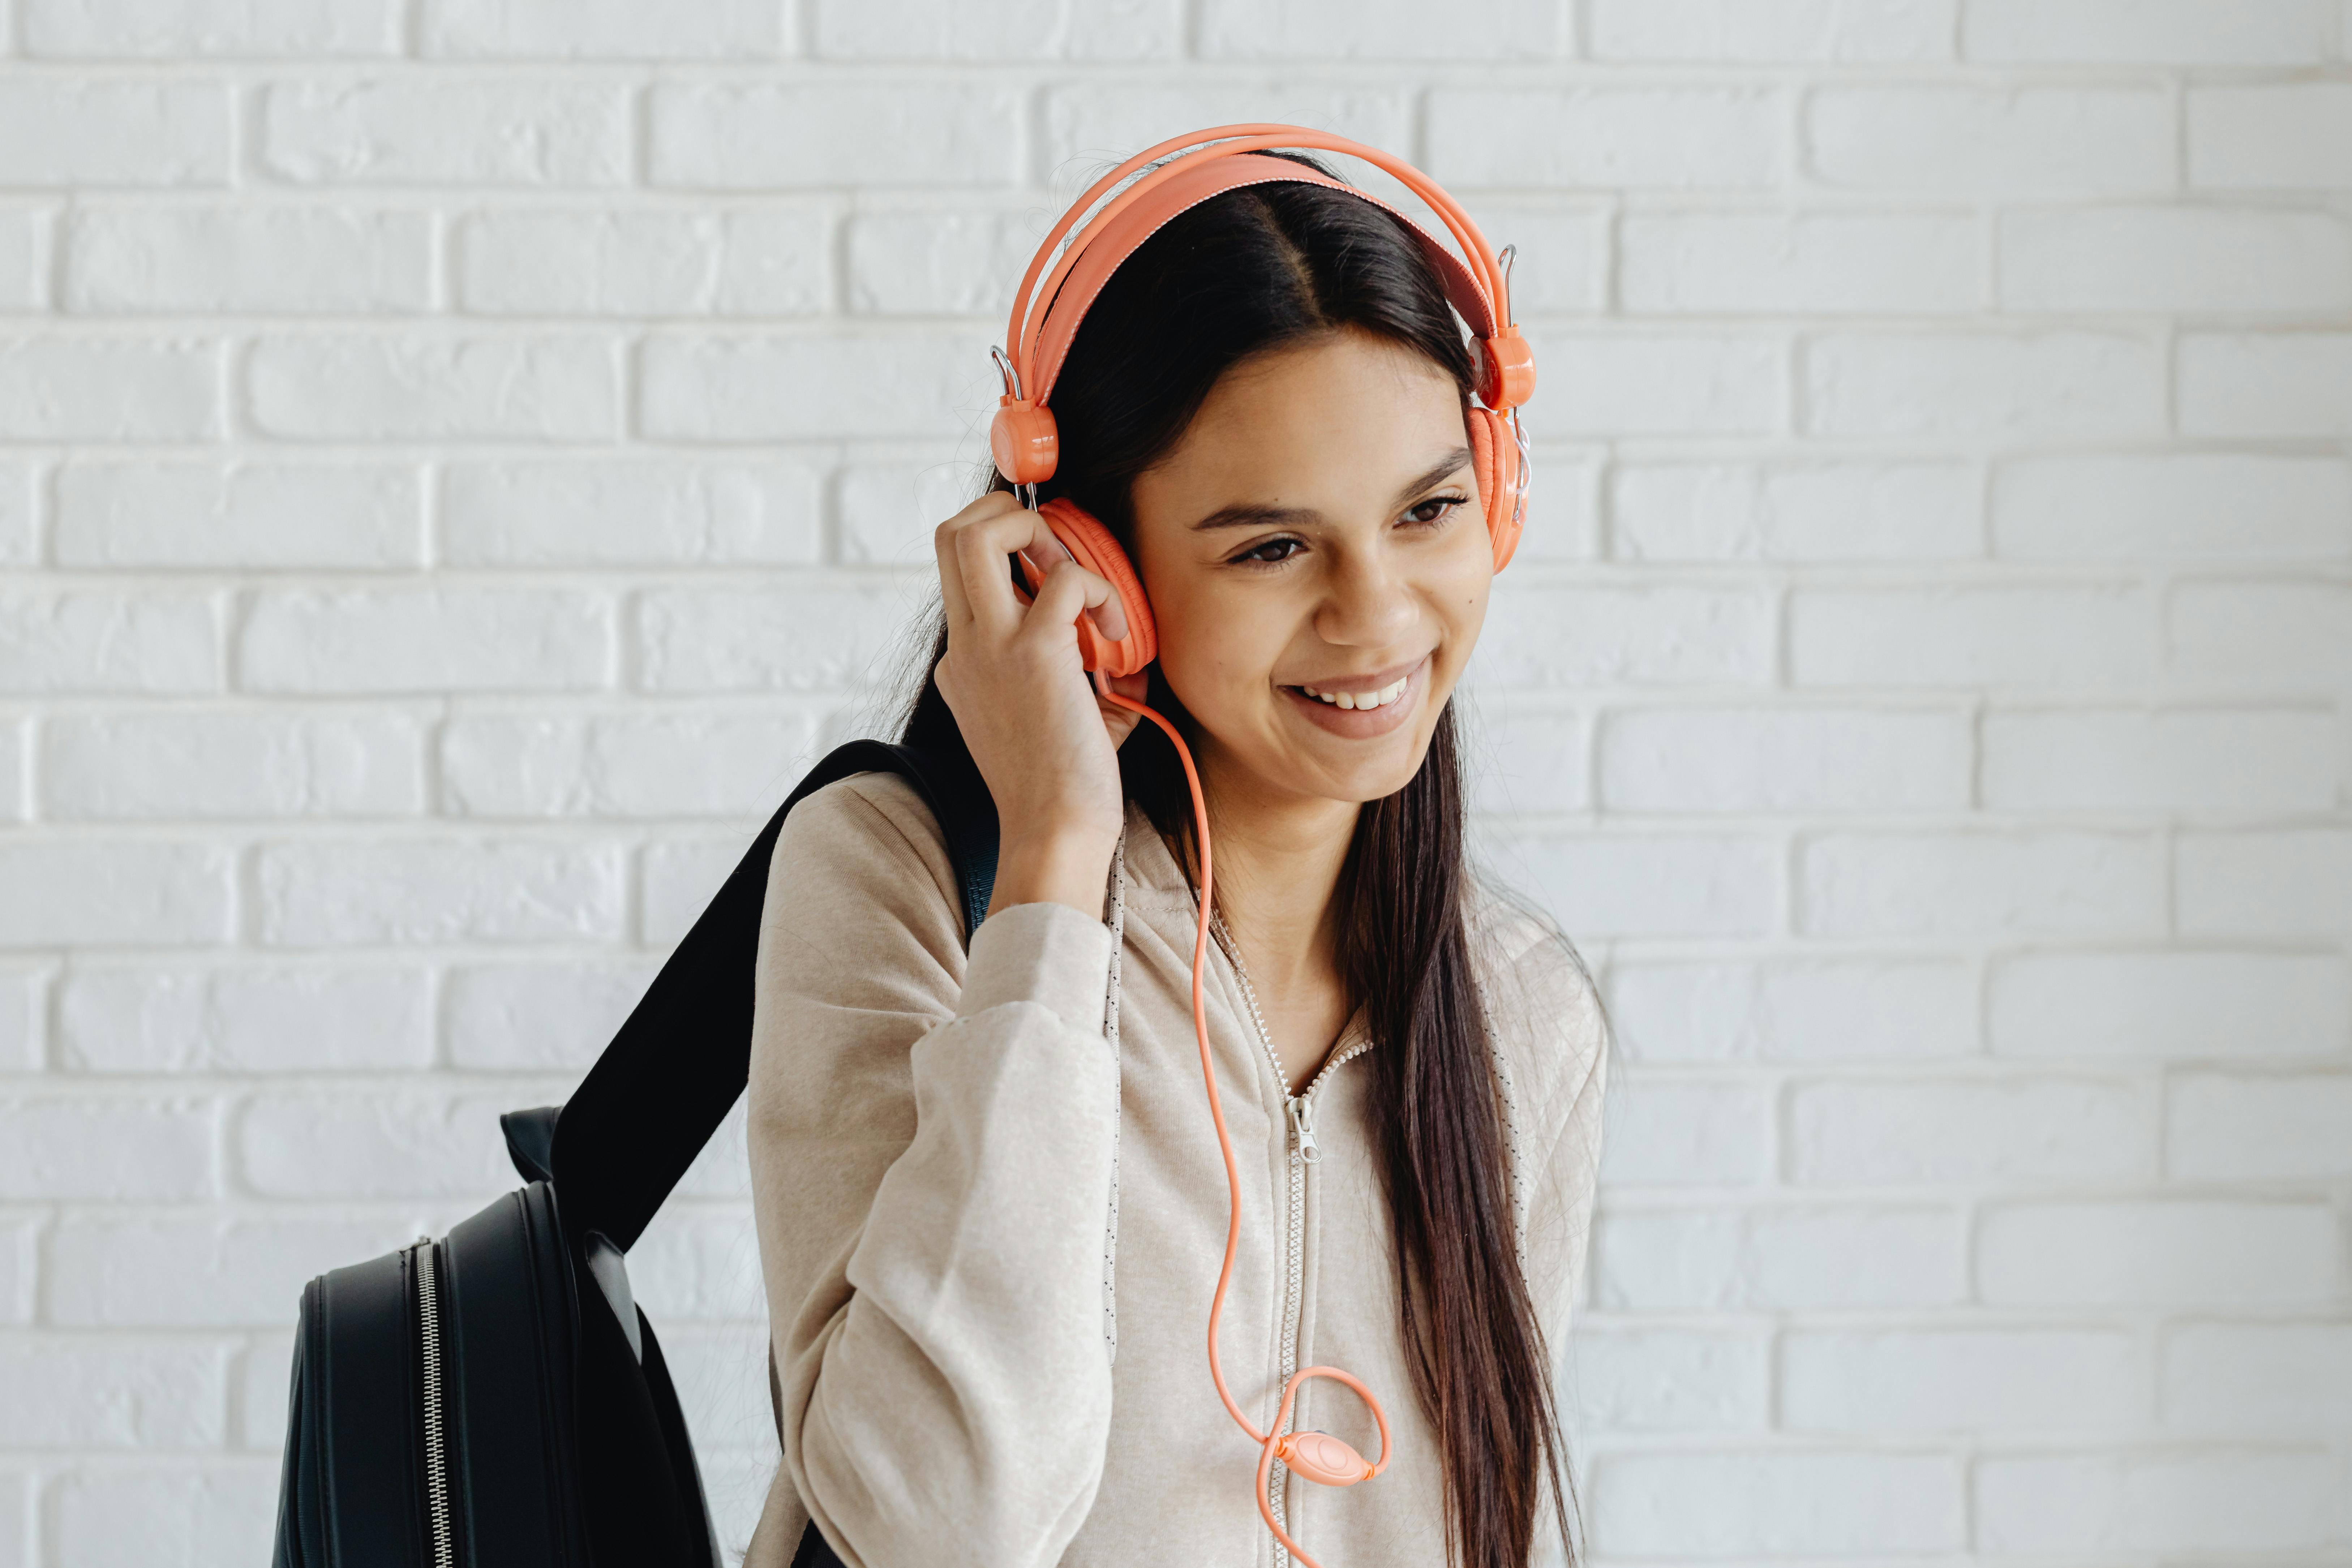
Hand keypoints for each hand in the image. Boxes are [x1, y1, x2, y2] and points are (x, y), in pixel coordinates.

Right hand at [931, 491, 1151, 919]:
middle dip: (1006, 516)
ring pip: (973, 534)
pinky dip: (1099, 589)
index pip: (964, 573)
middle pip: (950, 534)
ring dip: (1037, 531)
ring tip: (1079, 581)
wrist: (1056, 833)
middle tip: (1056, 551)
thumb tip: (1119, 642)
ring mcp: (990, 647)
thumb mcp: (1059, 713)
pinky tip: (1119, 634)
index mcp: (965, 662)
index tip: (1055, 568)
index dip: (1009, 550)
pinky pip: (1063, 579)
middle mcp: (965, 647)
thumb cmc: (1065, 785)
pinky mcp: (1032, 654)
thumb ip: (1075, 669)